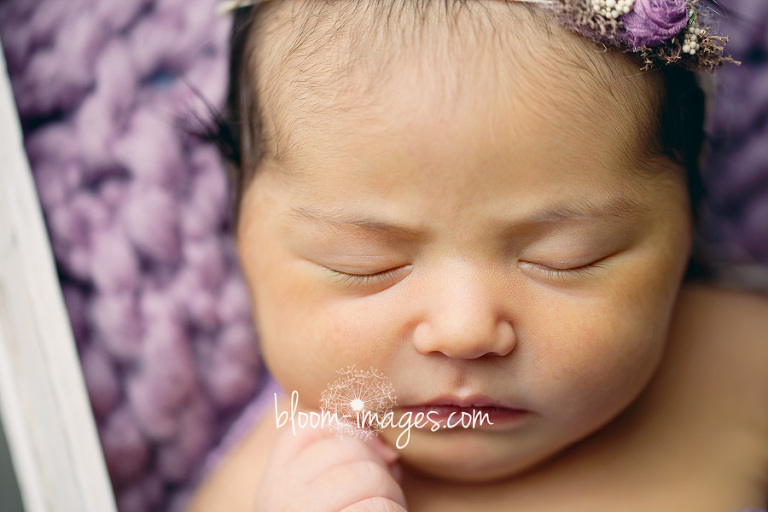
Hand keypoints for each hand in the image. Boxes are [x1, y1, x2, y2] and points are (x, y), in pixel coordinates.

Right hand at [255, 421, 406, 510]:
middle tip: (386, 496)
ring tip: (385, 511)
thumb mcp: (324, 495)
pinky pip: (376, 509)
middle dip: (380, 468)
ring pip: (366, 476)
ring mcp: (298, 511)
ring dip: (391, 497)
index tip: (377, 455)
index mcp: (275, 481)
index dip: (350, 430)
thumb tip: (386, 449)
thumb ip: (340, 463)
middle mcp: (278, 494)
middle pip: (345, 446)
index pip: (308, 425)